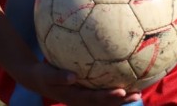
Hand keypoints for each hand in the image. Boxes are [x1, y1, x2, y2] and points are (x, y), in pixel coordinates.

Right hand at [18, 61, 140, 104]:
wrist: (38, 79)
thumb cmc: (43, 75)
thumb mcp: (46, 75)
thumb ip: (58, 76)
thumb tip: (72, 76)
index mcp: (74, 97)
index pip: (94, 99)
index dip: (108, 97)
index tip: (122, 91)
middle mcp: (82, 99)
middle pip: (104, 102)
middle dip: (121, 100)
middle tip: (137, 93)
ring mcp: (84, 97)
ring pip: (105, 100)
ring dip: (121, 97)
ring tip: (139, 90)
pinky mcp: (86, 91)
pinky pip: (101, 90)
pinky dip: (113, 87)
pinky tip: (126, 75)